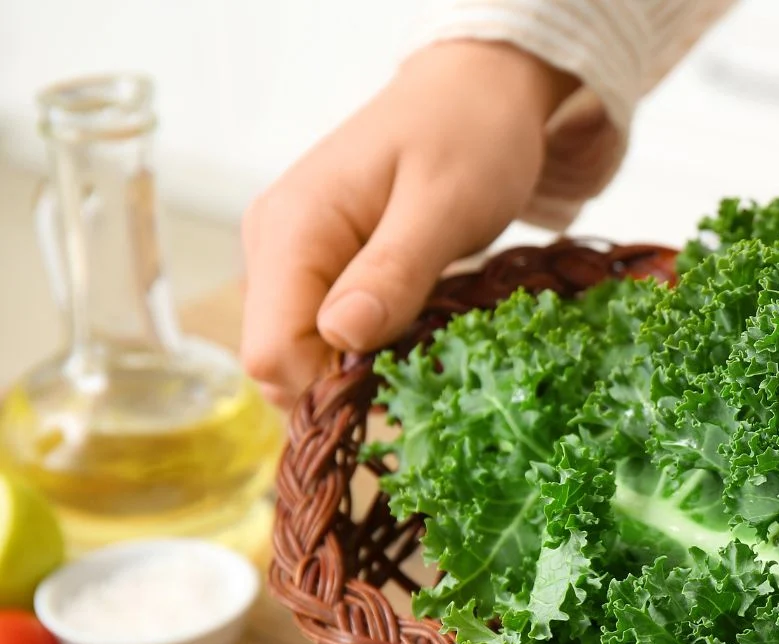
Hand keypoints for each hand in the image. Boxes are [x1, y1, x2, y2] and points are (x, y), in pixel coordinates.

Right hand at [240, 40, 576, 404]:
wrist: (478, 90)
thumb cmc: (470, 135)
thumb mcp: (445, 205)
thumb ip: (393, 271)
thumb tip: (343, 337)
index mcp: (292, 230)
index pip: (271, 353)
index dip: (331, 389)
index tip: (401, 387)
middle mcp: (274, 246)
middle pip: (280, 362)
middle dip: (347, 387)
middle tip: (426, 374)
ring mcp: (294, 258)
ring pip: (303, 355)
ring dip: (363, 371)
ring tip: (429, 348)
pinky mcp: (322, 268)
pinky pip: (328, 334)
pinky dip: (371, 350)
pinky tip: (418, 333)